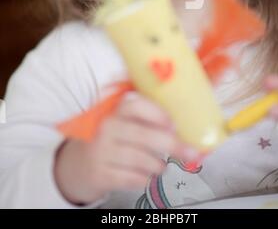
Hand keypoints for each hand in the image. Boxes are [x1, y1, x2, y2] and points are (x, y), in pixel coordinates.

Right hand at [54, 94, 201, 204]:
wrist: (79, 164)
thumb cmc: (111, 138)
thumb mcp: (122, 119)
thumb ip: (146, 111)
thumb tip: (184, 115)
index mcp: (115, 109)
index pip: (135, 105)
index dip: (157, 114)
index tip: (174, 124)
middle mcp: (107, 128)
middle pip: (145, 136)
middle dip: (173, 145)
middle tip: (191, 152)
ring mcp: (102, 152)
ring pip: (143, 160)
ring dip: (158, 165)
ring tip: (159, 164)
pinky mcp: (101, 174)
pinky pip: (134, 178)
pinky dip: (146, 178)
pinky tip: (145, 174)